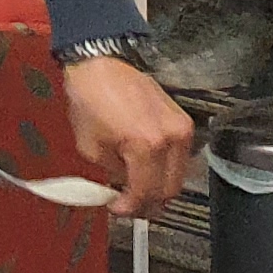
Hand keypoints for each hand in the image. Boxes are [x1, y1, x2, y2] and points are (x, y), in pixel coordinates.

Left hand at [60, 52, 195, 218]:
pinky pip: (179, 156)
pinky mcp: (183, 120)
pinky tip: (146, 169)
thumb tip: (121, 187)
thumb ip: (111, 173)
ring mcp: (182, 129)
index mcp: (146, 146)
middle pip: (170, 189)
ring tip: (136, 189)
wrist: (102, 63)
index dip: (132, 208)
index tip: (118, 209)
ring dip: (159, 187)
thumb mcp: (89, 146)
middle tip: (130, 205)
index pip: (146, 192)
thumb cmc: (90, 98)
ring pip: (178, 175)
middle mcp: (171, 139)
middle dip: (150, 203)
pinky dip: (165, 168)